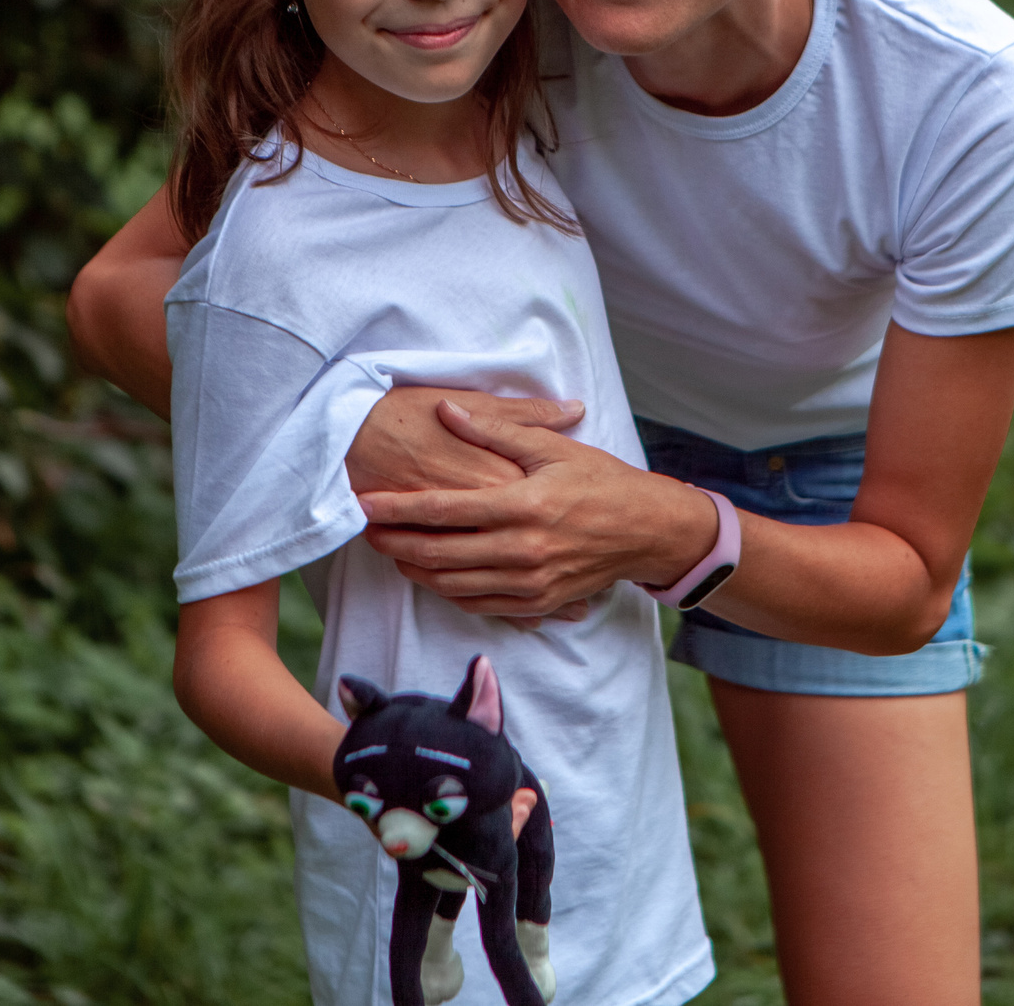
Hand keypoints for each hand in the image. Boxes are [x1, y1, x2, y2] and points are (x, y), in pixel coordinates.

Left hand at [359, 400, 714, 617]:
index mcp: (523, 506)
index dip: (398, 508)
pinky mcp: (538, 603)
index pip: (444, 510)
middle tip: (366, 533)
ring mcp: (531, 582)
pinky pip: (480, 604)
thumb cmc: (602, 482)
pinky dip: (449, 592)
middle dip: (395, 543)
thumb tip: (447, 410)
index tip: (365, 504)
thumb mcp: (552, 448)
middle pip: (439, 553)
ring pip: (454, 583)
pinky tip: (433, 577)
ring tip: (392, 553)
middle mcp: (523, 550)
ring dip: (415, 570)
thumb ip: (495, 430)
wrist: (647, 529)